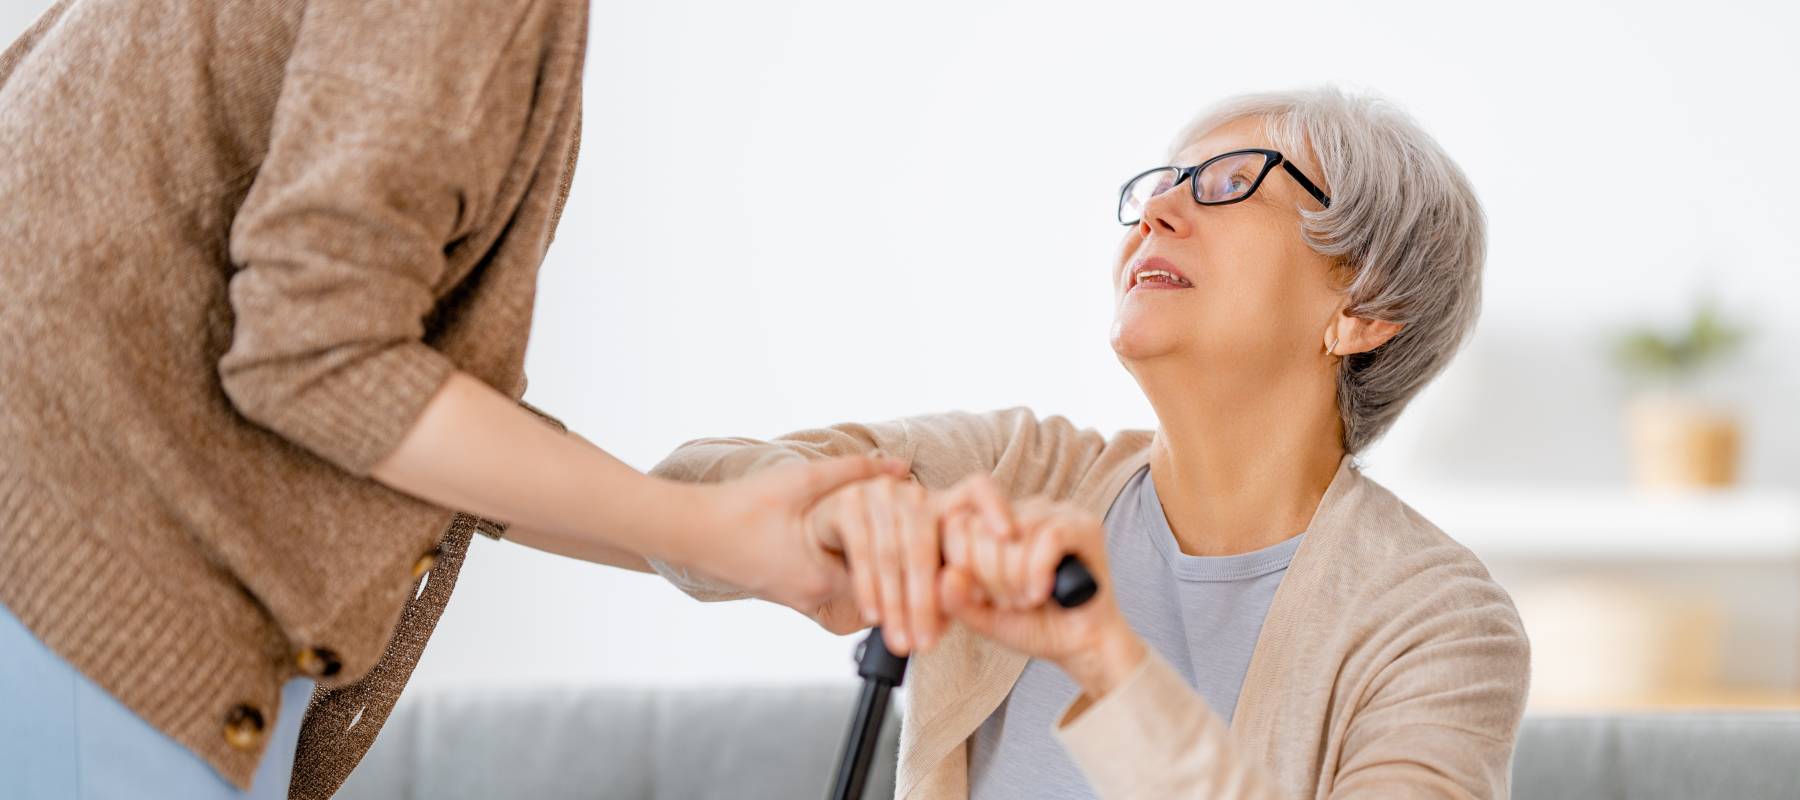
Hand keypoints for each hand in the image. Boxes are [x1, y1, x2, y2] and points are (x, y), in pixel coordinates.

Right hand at [691, 455, 909, 613]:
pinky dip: (856, 569)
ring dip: (881, 571)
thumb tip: (901, 467)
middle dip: (904, 575)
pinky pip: (836, 583)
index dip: (915, 562)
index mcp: (822, 577)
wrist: (690, 531)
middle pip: (877, 589)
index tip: (938, 550)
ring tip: (908, 553)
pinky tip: (869, 547)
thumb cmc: (742, 506)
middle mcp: (816, 596)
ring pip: (858, 589)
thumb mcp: (801, 481)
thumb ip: (853, 472)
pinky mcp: (791, 591)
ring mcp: (802, 598)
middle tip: (930, 557)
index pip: (889, 578)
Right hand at [805, 472, 1015, 653]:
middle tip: (928, 644)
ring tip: (900, 641)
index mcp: (942, 505)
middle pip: (927, 545)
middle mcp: (914, 493)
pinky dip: (869, 589)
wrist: (814, 542)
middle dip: (926, 602)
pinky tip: (873, 616)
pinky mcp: (849, 501)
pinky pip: (863, 551)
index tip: (1011, 535)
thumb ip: (943, 587)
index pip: (978, 490)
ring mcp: (880, 493)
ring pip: (894, 554)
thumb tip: (965, 610)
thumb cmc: (880, 563)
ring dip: (897, 605)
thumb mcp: (919, 577)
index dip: (996, 507)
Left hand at [939, 497, 1146, 697]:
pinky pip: (1050, 537)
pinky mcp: (1084, 526)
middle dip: (990, 578)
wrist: (1078, 646)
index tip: (980, 597)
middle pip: (983, 527)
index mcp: (993, 522)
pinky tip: (1042, 593)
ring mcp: (1055, 512)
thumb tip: (948, 574)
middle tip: (1011, 602)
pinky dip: (1039, 572)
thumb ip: (956, 600)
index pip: (957, 522)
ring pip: (1015, 533)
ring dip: (1016, 580)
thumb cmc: (1030, 625)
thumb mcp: (981, 616)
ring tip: (1028, 600)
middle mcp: (1022, 509)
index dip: (962, 564)